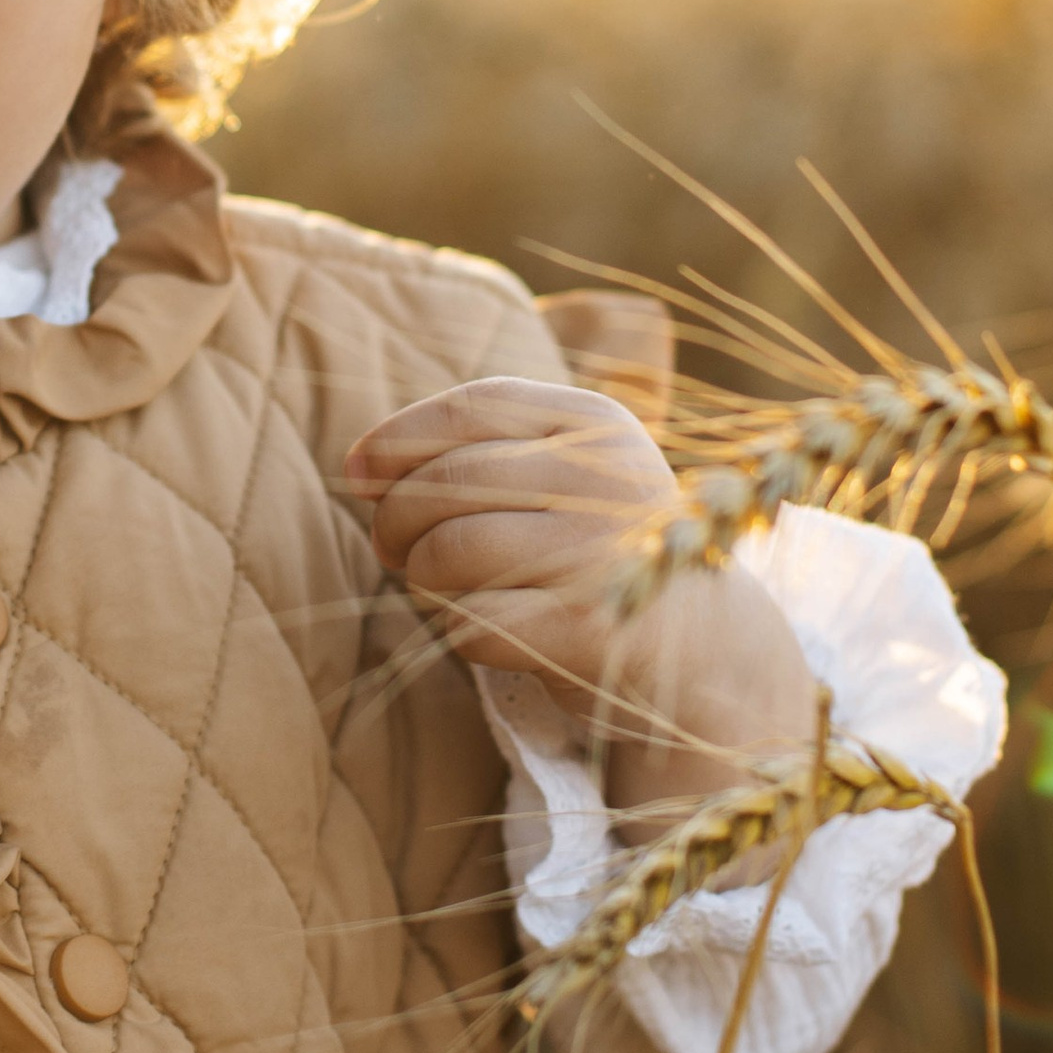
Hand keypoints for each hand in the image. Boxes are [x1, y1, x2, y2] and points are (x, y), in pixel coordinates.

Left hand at [344, 380, 818, 831]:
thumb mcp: (562, 475)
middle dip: (393, 520)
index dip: (396, 436)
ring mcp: (598, 555)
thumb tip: (356, 463)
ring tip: (439, 586)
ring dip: (419, 577)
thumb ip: (474, 452)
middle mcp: (603, 478)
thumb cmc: (596, 549)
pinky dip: (452, 628)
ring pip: (446, 552)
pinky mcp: (585, 629)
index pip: (470, 405)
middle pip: (444, 482)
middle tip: (391, 548)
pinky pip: (468, 621)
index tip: (355, 471)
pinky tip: (483, 626)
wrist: (696, 646)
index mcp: (595, 422)